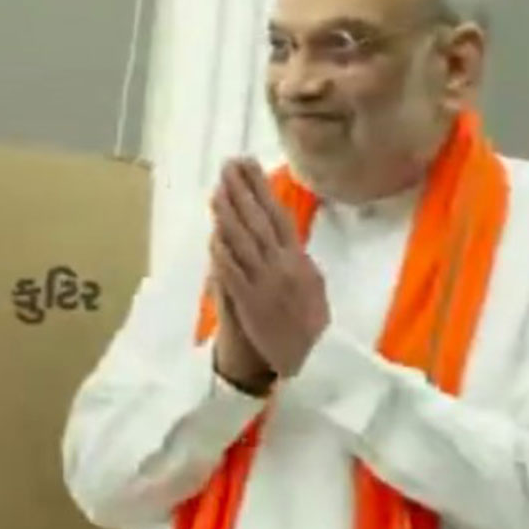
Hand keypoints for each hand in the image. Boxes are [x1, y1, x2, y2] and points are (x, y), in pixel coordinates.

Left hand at [209, 158, 330, 377]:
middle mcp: (283, 267)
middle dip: (242, 192)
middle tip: (228, 167)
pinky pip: (234, 275)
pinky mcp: (251, 304)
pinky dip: (224, 255)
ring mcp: (266, 284)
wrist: (312, 362)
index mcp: (299, 260)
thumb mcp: (313, 286)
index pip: (279, 216)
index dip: (262, 190)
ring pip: (245, 244)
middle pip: (259, 223)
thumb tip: (283, 236)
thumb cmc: (309, 324)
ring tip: (217, 191)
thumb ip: (297, 260)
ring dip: (229, 216)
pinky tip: (214, 237)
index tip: (249, 166)